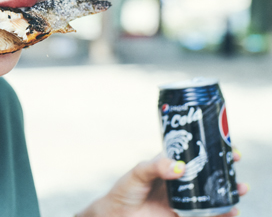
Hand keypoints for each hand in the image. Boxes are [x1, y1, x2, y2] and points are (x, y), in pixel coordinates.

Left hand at [77, 153, 247, 216]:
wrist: (117, 216)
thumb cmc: (124, 191)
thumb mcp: (138, 173)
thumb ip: (156, 168)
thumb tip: (179, 168)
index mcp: (169, 166)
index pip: (193, 154)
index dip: (211, 150)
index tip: (227, 147)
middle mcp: (180, 182)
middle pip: (208, 174)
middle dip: (225, 170)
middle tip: (236, 166)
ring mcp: (184, 200)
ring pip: (212, 195)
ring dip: (228, 192)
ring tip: (239, 190)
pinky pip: (207, 216)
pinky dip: (221, 214)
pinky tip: (231, 211)